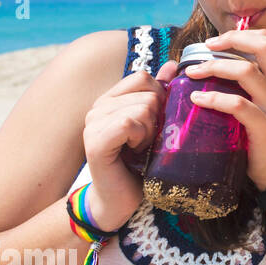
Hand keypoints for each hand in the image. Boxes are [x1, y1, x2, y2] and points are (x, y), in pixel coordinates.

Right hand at [83, 59, 179, 231]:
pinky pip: (129, 123)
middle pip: (147, 92)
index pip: (143, 77)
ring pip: (142, 107)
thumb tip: (173, 64)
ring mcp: (93, 123)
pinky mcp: (95, 141)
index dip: (160, 96)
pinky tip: (135, 152)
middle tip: (147, 141)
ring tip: (141, 148)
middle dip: (157, 118)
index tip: (156, 122)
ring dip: (150, 131)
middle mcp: (98, 107)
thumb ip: (160, 93)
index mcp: (111, 99)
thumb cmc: (141, 164)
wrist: (120, 199)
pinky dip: (140, 137)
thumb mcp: (155, 124)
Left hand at [183, 29, 265, 190]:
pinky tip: (197, 99)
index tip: (217, 41)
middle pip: (264, 46)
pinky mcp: (265, 126)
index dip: (242, 34)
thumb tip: (221, 64)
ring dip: (214, 67)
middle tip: (207, 46)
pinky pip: (238, 105)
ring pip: (247, 72)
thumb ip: (255, 82)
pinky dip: (214, 99)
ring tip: (194, 73)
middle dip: (232, 40)